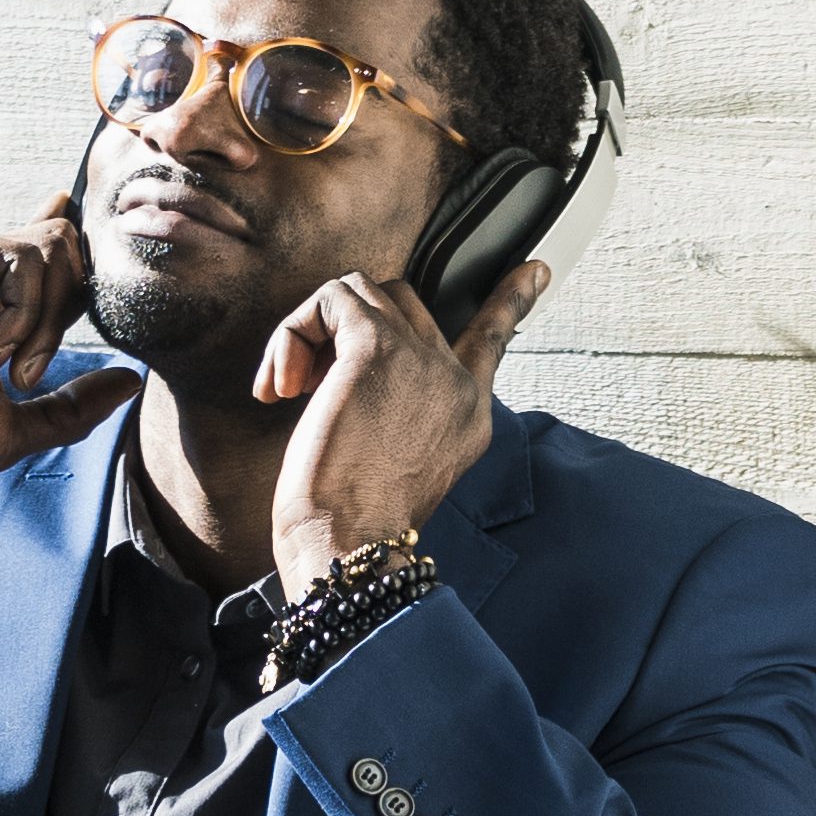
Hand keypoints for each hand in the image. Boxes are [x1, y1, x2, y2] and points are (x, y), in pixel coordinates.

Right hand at [0, 190, 142, 490]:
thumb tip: (132, 382)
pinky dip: (24, 309)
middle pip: (64, 248)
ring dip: (47, 318)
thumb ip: (77, 404)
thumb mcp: (20, 425)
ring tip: (8, 366)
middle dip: (69, 310)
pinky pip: (23, 256)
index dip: (65, 236)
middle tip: (30, 370)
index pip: (38, 249)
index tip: (70, 214)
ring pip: (52, 247)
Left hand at [255, 258, 550, 599]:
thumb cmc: (353, 524)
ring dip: (310, 331)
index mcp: (469, 415)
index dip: (510, 301)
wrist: (349, 545)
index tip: (533, 269)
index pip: (493, 341)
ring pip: (362, 294)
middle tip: (307, 386)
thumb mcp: (395, 467)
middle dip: (346, 331)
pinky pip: (331, 300)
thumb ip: (396, 411)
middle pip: (405, 306)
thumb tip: (341, 366)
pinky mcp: (377, 347)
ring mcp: (422, 359)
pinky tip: (281, 385)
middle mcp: (455, 382)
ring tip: (289, 386)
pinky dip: (293, 332)